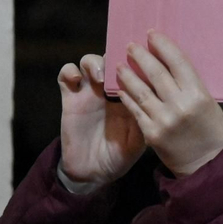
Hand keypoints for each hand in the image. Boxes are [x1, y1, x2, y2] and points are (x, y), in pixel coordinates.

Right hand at [58, 54, 146, 186]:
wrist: (94, 172)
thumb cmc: (120, 154)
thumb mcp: (140, 139)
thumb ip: (146, 119)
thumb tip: (156, 97)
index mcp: (132, 96)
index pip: (137, 68)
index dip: (141, 58)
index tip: (146, 51)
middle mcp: (111, 89)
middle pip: (113, 59)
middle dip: (118, 54)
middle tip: (120, 61)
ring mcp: (90, 92)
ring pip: (90, 62)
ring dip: (94, 62)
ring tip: (99, 76)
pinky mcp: (70, 98)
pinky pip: (65, 75)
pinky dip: (69, 70)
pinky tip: (76, 79)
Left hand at [114, 31, 222, 177]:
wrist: (205, 164)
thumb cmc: (211, 130)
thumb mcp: (209, 104)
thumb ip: (191, 85)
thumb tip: (171, 64)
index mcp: (199, 95)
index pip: (178, 63)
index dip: (163, 46)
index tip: (152, 34)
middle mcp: (180, 105)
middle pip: (156, 73)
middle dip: (141, 55)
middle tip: (131, 45)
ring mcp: (163, 119)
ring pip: (140, 89)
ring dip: (127, 73)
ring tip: (119, 63)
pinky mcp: (150, 132)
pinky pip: (135, 109)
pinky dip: (126, 96)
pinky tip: (120, 87)